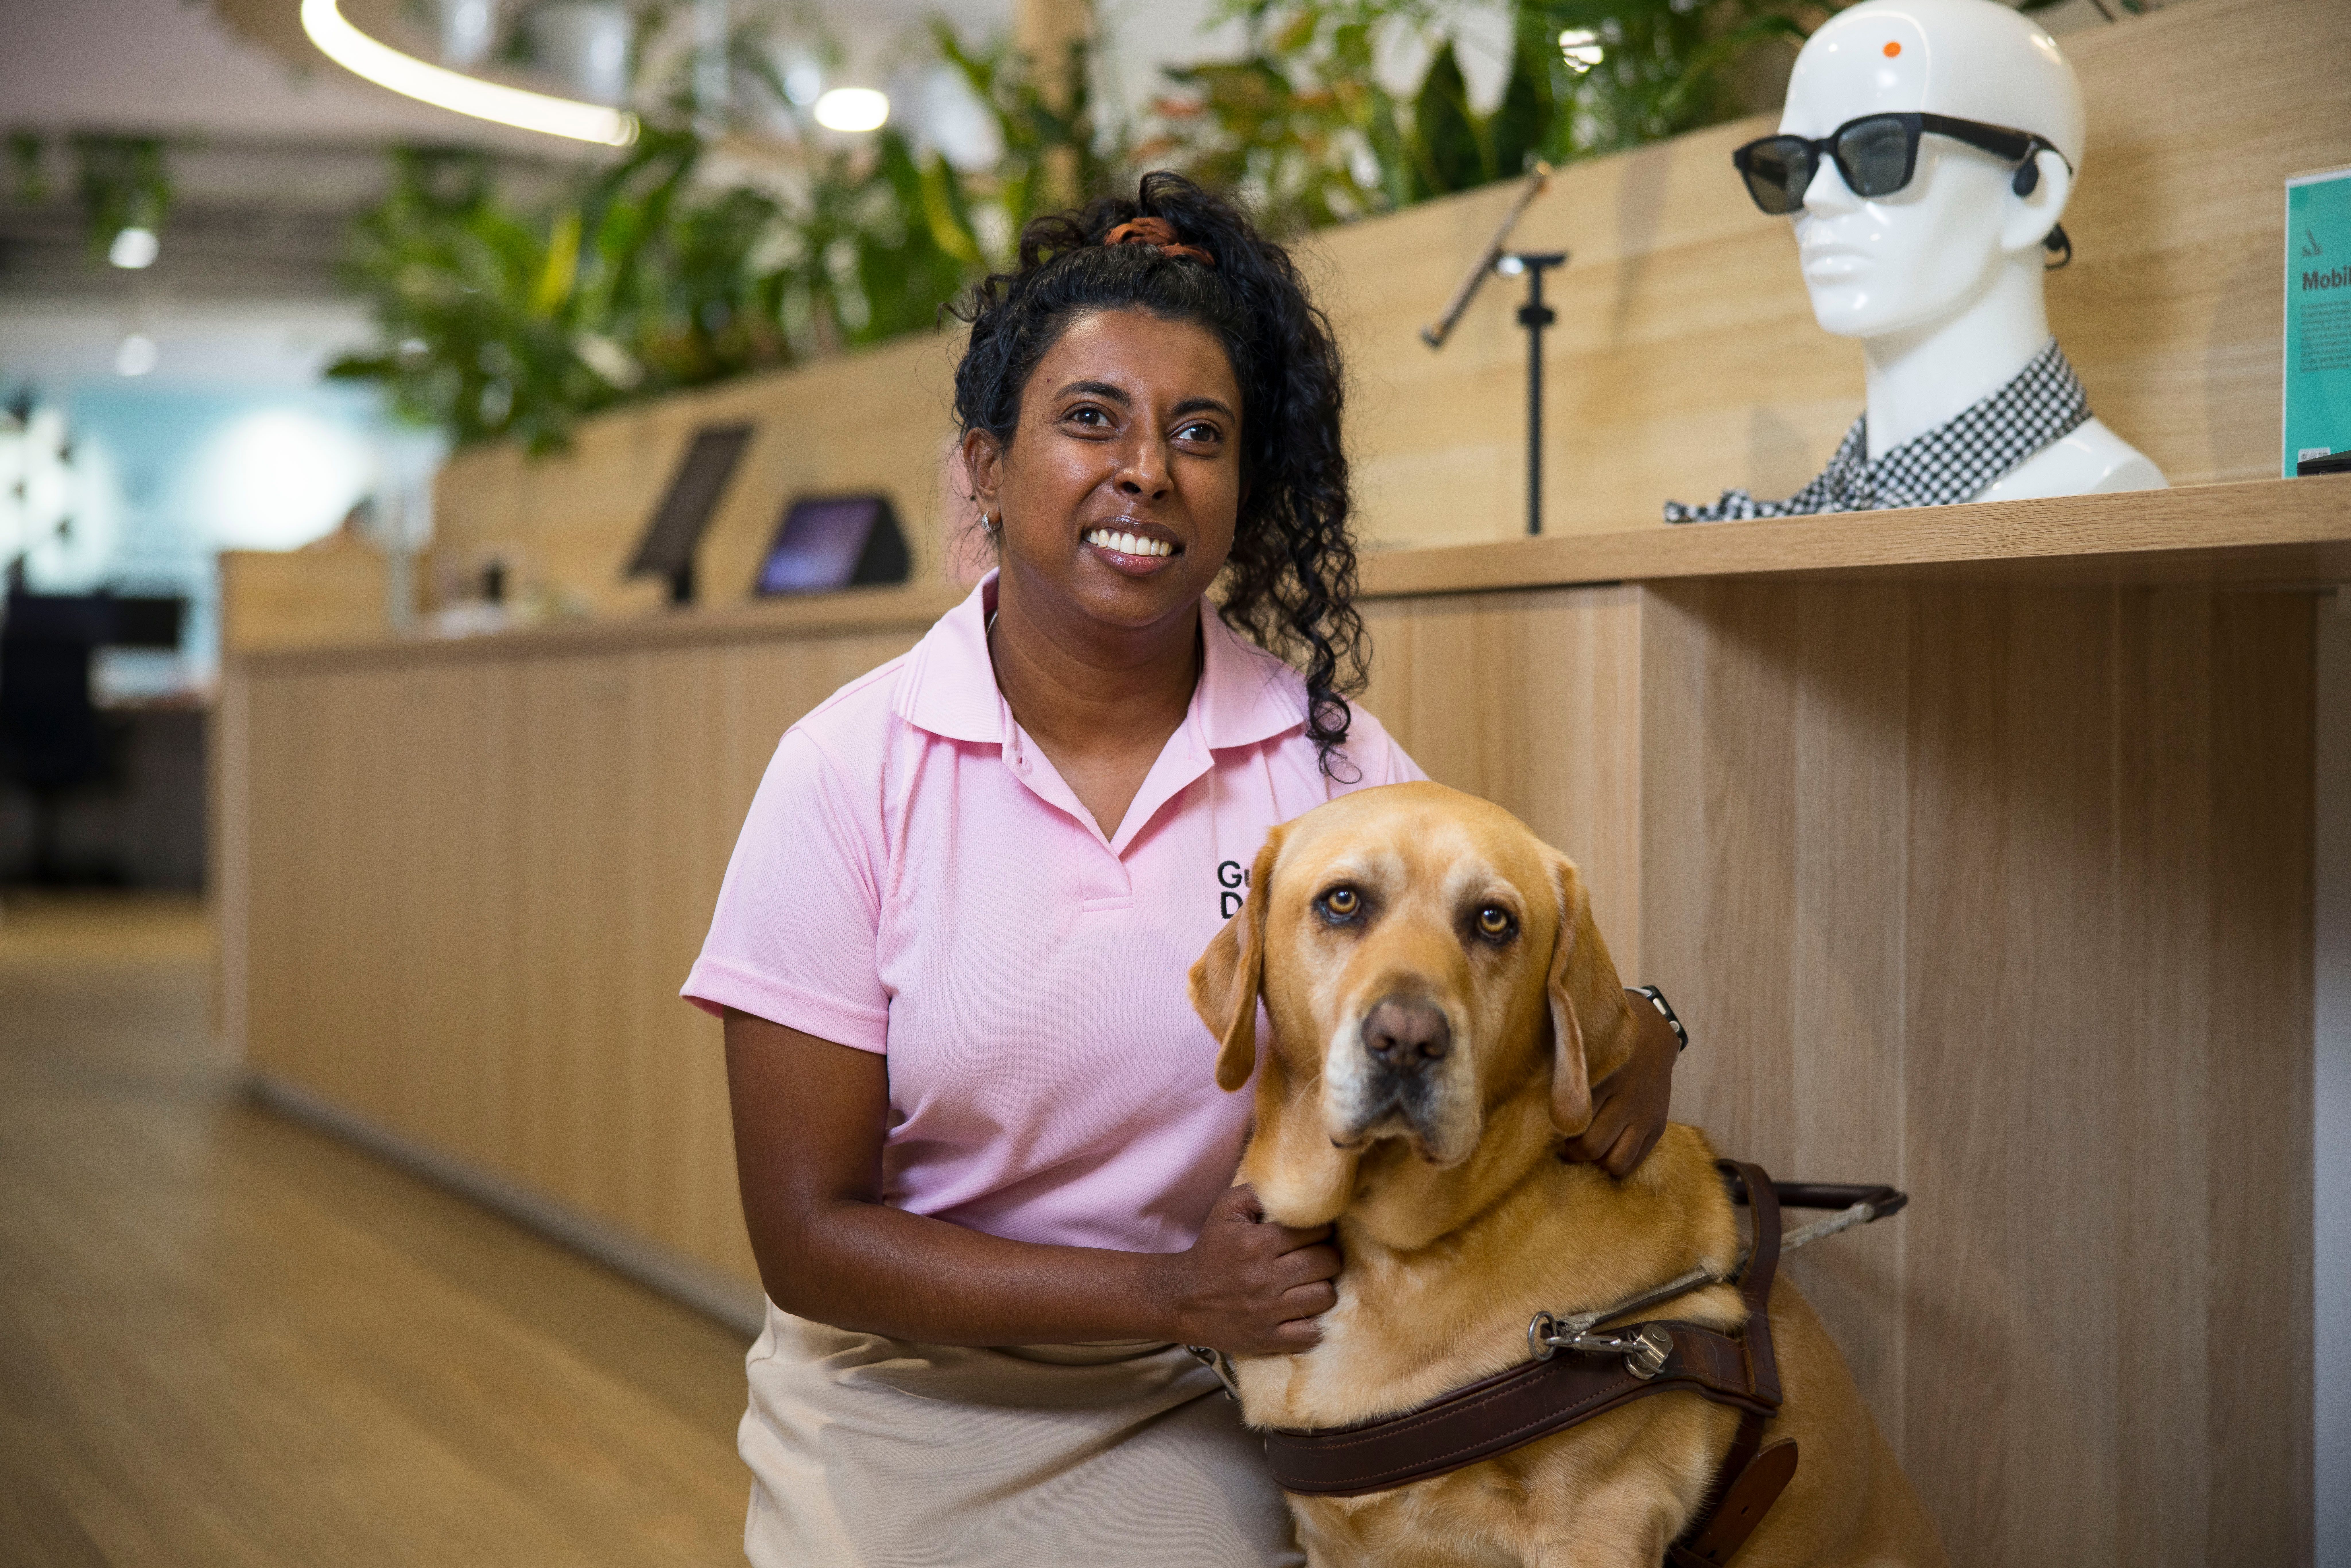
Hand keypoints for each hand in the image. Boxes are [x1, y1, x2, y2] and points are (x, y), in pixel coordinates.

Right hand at [1163, 1185, 1339, 1355]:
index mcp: (1256, 1243)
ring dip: (1323, 1288)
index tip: (1315, 1233)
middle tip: (1317, 1256)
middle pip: (1326, 1262)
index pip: (1315, 1231)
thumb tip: (1294, 1190)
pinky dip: (1315, 1324)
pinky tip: (1304, 1313)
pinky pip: (1312, 1334)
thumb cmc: (1210, 1250)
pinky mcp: (1267, 1339)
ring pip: (1325, 1296)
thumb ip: (1258, 1192)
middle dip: (1328, 1255)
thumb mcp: (1225, 1210)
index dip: (1321, 1229)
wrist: (1181, 1299)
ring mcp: (1267, 1312)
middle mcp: (1264, 1278)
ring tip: (1311, 1283)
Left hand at [1559, 994, 1677, 1175]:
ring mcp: (1645, 1115)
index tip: (1545, 1128)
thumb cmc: (1606, 1040)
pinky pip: (1634, 1162)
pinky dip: (1616, 1165)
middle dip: (1572, 1152)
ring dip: (1595, 1162)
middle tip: (1562, 1143)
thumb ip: (1562, 1071)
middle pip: (1592, 1146)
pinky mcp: (1658, 1127)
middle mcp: (1627, 1099)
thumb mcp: (1582, 1046)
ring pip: (1615, 1162)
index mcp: (1604, 1076)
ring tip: (1585, 1149)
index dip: (1554, 1132)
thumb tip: (1527, 1095)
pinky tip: (1605, 1152)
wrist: (1654, 1032)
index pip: (1572, 1119)